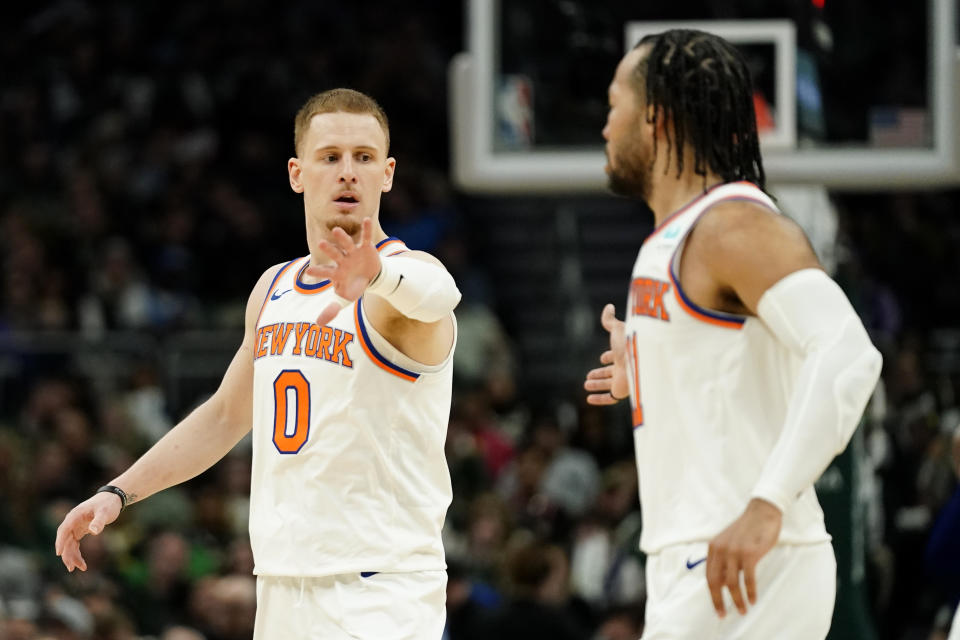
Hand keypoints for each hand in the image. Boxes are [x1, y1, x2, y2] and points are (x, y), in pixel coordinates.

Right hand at [54, 492, 122, 571]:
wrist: (113, 498)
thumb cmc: (108, 504)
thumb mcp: (105, 512)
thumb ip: (99, 521)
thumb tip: (93, 531)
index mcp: (75, 516)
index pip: (64, 530)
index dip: (60, 542)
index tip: (59, 553)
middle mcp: (72, 522)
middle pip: (65, 540)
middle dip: (67, 554)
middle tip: (72, 568)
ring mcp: (75, 526)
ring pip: (69, 544)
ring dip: (72, 556)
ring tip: (81, 568)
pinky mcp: (79, 530)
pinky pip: (74, 544)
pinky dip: (76, 553)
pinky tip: (81, 562)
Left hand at [306, 218, 380, 325]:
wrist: (372, 278)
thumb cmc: (355, 287)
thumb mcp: (345, 300)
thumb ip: (332, 309)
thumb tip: (318, 324)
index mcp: (336, 272)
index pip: (325, 272)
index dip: (318, 271)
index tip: (309, 271)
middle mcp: (343, 260)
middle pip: (334, 254)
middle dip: (328, 249)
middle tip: (320, 243)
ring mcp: (353, 253)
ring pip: (347, 244)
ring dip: (342, 238)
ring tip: (336, 231)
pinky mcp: (365, 247)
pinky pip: (366, 237)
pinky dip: (366, 229)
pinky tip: (365, 219)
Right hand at [584, 304, 628, 404]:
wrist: (639, 359)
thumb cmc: (629, 342)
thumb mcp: (617, 329)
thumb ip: (610, 320)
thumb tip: (609, 306)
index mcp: (626, 352)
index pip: (617, 356)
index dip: (609, 357)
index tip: (602, 358)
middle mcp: (625, 367)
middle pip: (612, 372)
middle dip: (601, 373)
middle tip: (589, 375)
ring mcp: (623, 380)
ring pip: (609, 385)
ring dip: (597, 384)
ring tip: (586, 384)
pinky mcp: (622, 391)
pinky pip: (610, 398)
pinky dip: (599, 399)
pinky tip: (589, 398)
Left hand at [706, 498, 781, 617]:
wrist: (762, 511)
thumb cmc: (748, 529)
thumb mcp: (730, 543)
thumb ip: (724, 560)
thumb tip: (722, 584)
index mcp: (713, 547)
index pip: (709, 576)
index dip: (712, 594)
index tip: (717, 608)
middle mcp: (720, 549)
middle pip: (715, 582)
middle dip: (719, 601)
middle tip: (723, 615)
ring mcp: (734, 551)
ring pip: (731, 583)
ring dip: (737, 600)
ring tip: (742, 610)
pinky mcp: (750, 553)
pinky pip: (748, 578)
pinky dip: (750, 591)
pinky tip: (753, 599)